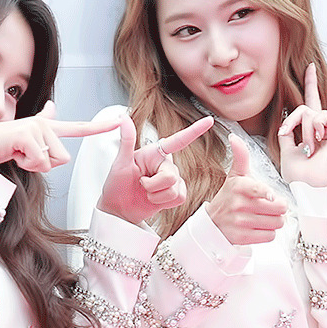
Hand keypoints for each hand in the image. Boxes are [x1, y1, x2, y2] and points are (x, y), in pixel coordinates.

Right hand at [0, 101, 120, 170]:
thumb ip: (42, 122)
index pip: (79, 127)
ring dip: (34, 165)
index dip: (101, 126)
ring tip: (19, 154)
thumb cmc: (1, 145)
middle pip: (64, 158)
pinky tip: (14, 154)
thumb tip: (51, 105)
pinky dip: (26, 165)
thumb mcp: (26, 136)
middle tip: (25, 156)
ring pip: (53, 161)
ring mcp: (37, 127)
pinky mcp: (28, 135)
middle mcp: (45, 124)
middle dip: (44, 164)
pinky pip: (41, 163)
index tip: (121, 119)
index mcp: (48, 127)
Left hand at [97, 115, 213, 223]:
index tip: (209, 120)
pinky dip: (164, 203)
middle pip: (171, 176)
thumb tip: (123, 118)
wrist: (119, 209)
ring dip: (157, 196)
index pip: (177, 141)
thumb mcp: (120, 162)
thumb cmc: (117, 184)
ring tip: (146, 193)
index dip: (194, 131)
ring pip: (175, 189)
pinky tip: (155, 200)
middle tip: (141, 184)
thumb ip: (126, 140)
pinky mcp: (176, 193)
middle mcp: (166, 164)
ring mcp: (172, 179)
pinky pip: (180, 198)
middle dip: (153, 185)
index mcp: (155, 153)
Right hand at [206, 134, 286, 244]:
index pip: (261, 190)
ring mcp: (240, 223)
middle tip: (270, 206)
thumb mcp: (235, 175)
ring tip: (264, 217)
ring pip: (276, 223)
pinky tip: (259, 227)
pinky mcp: (243, 238)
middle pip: (279, 209)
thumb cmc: (229, 196)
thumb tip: (233, 137)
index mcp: (239, 186)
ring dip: (274, 221)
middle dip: (278, 208)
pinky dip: (268, 233)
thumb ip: (240, 156)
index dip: (270, 195)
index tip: (270, 197)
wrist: (211, 223)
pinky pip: (270, 236)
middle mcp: (239, 205)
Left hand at [278, 62, 326, 185]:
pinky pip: (321, 116)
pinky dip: (313, 128)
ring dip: (303, 129)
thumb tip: (285, 121)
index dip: (310, 84)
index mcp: (311, 130)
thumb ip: (287, 130)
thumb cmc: (298, 174)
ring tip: (307, 147)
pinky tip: (316, 142)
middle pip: (307, 105)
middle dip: (293, 120)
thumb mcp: (286, 148)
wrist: (307, 184)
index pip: (310, 104)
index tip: (310, 67)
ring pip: (310, 111)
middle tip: (286, 133)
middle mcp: (322, 127)